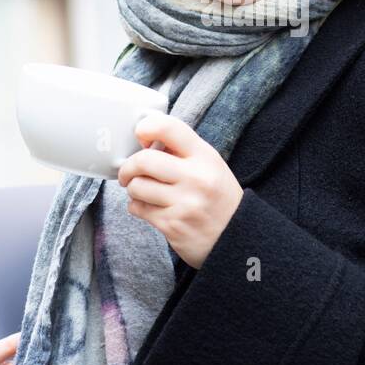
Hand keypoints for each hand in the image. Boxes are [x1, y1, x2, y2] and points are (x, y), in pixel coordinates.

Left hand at [117, 111, 243, 269]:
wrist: (236, 237)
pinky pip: (138, 209)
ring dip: (133, 189)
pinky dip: (137, 206)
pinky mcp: (172, 225)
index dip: (146, 127)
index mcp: (205, 157)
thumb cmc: (217, 197)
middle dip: (128, 167)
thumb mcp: (210, 165)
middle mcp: (196, 178)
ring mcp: (184, 203)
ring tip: (142, 191)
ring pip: (137, 187)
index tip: (141, 136)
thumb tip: (146, 139)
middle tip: (129, 172)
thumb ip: (182, 151)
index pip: (169, 128)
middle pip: (143, 160)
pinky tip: (149, 207)